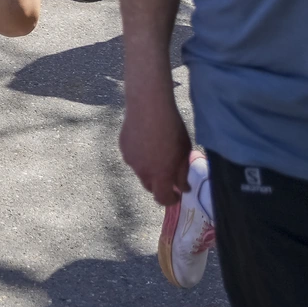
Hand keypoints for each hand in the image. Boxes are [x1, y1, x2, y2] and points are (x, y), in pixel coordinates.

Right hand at [120, 88, 193, 206]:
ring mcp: (130, 160)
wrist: (149, 107)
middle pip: (150, 187)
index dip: (171, 200)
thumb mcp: (184, 152)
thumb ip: (183, 173)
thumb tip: (183, 188)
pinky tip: (145, 140)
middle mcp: (142, 172)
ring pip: (140, 171)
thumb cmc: (172, 128)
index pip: (162, 199)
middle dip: (159, 184)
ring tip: (156, 150)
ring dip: (148, 168)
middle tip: (167, 173)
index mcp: (160, 176)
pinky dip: (139, 155)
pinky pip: (132, 157)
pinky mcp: (122, 147)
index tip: (177, 194)